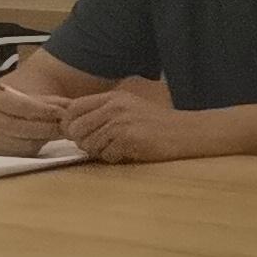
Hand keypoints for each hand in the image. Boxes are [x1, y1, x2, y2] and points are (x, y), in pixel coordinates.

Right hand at [0, 81, 69, 155]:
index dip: (44, 110)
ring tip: (63, 132)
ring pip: (28, 143)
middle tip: (69, 125)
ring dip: (48, 138)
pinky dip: (41, 147)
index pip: (22, 106)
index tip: (62, 112)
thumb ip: (49, 101)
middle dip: (51, 126)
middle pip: (26, 127)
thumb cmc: (12, 107)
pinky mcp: (1, 157)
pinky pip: (26, 153)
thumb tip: (72, 106)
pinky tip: (50, 140)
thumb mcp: (25, 97)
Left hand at [59, 84, 214, 164]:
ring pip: (89, 144)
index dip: (69, 124)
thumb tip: (71, 127)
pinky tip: (128, 152)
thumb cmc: (156, 124)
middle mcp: (115, 107)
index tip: (78, 134)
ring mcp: (122, 123)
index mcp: (113, 98)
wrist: (187, 132)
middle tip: (99, 145)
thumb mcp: (129, 108)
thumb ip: (102, 112)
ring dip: (99, 151)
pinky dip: (115, 158)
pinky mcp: (129, 139)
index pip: (73, 108)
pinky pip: (106, 155)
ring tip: (117, 148)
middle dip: (83, 141)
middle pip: (76, 128)